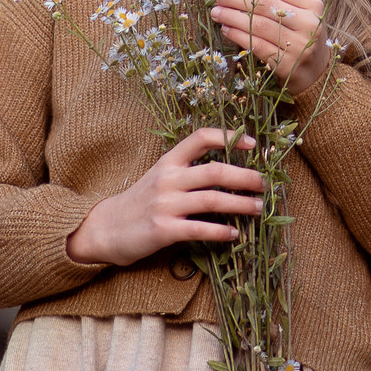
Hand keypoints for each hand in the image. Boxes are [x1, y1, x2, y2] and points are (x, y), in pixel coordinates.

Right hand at [64, 128, 264, 266]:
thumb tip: (230, 170)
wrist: (106, 228)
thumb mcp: (161, 176)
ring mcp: (165, 204)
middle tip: (264, 184)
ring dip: (240, 204)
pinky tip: (235, 234)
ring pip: (211, 200)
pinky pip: (199, 229)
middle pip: (214, 171)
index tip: (252, 144)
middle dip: (245, 177)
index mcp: (169, 161)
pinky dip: (221, 231)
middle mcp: (167, 179)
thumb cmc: (141, 201)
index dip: (228, 137)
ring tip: (258, 208)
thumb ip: (188, 170)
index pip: (200, 138)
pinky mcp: (163, 229)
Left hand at [211, 0, 334, 95]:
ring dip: (232, 16)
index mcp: (313, 5)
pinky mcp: (287, 65)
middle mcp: (309, 24)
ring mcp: (299, 46)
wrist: (316, 72)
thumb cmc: (304, 33)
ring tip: (216, 12)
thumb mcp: (306, 9)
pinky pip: (258, 46)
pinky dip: (239, 36)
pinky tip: (226, 29)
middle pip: (265, 4)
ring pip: (259, 25)